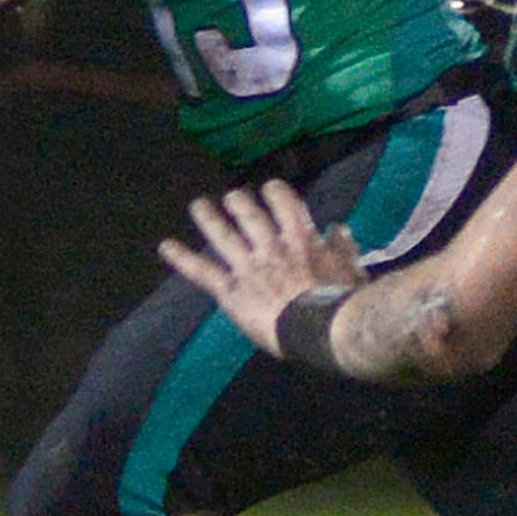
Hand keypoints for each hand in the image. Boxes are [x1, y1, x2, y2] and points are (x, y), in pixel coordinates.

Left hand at [160, 179, 365, 354]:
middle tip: (232, 196)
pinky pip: (203, 271)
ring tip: (198, 205)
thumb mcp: (351, 268)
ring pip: (223, 235)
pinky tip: (165, 246)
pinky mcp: (231, 289)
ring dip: (209, 217)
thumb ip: (343, 246)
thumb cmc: (341, 300)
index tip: (270, 188)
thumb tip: (339, 228)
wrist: (322, 327)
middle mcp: (270, 246)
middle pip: (250, 214)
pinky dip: (182, 258)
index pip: (286, 204)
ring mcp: (248, 266)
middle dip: (239, 201)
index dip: (275, 193)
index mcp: (301, 238)